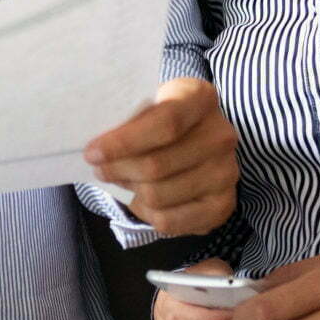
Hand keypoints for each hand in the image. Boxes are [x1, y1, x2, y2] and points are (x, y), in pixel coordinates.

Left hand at [84, 76, 236, 236]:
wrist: (196, 138)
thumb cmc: (160, 119)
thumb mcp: (146, 104)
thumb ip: (126, 120)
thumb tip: (96, 150)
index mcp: (200, 99)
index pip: (165, 123)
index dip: (124, 142)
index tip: (93, 153)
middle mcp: (221, 135)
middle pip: (157, 165)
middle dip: (118, 170)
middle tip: (100, 169)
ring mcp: (226, 172)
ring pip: (158, 195)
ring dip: (130, 190)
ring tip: (122, 179)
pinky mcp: (223, 205)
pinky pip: (169, 220)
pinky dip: (145, 212)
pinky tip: (141, 198)